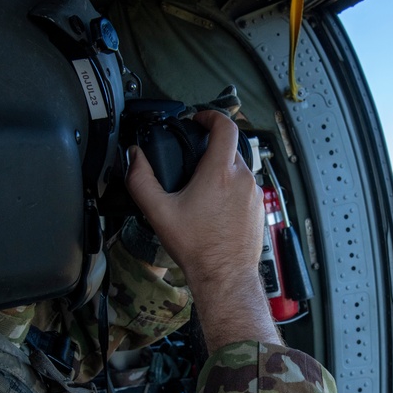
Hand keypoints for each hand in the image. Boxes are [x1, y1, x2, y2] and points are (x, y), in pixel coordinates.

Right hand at [125, 110, 280, 349]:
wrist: (225, 276)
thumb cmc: (197, 248)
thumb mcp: (159, 212)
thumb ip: (141, 180)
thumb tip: (134, 158)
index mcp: (220, 172)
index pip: (225, 126)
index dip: (211, 116)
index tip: (200, 119)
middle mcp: (242, 179)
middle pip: (231, 147)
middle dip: (213, 146)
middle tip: (194, 156)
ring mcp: (254, 194)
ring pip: (240, 168)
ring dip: (222, 169)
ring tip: (202, 184)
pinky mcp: (258, 209)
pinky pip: (246, 188)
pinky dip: (232, 188)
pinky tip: (216, 205)